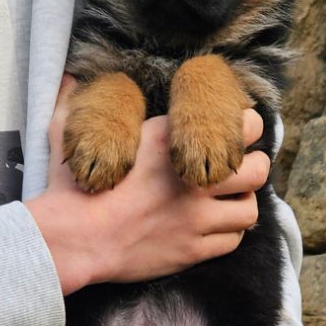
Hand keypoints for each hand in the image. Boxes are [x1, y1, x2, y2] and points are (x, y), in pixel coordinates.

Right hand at [26, 75, 269, 294]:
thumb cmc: (71, 189)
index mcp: (169, 142)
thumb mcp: (69, 134)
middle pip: (257, 169)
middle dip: (254, 168)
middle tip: (241, 171)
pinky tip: (212, 228)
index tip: (239, 133)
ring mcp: (195, 217)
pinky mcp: (192, 249)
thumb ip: (74, 101)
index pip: (241, 126)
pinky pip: (232, 241)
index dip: (247, 128)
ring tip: (227, 202)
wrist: (73, 240)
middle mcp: (191, 177)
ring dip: (241, 205)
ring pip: (249, 209)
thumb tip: (68, 77)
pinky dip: (227, 234)